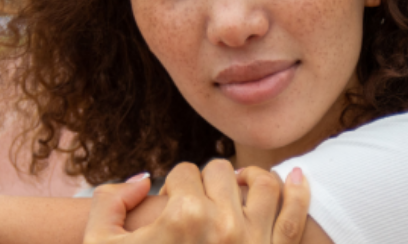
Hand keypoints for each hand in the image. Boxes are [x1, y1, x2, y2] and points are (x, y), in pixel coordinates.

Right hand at [83, 160, 310, 243]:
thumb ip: (108, 201)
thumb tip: (142, 179)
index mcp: (183, 217)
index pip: (183, 172)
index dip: (172, 186)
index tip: (169, 206)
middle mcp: (225, 225)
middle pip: (219, 171)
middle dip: (205, 182)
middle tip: (194, 205)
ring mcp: (256, 242)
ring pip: (263, 182)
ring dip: (248, 179)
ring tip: (234, 190)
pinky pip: (296, 215)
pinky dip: (299, 190)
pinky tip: (295, 176)